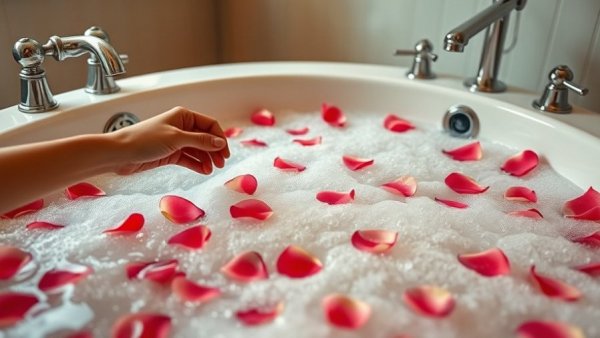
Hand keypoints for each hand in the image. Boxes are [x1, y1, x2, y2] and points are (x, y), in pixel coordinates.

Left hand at [111, 106, 229, 174]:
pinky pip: (189, 158)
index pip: (210, 125)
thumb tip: (221, 143)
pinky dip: (197, 164)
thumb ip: (200, 141)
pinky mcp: (170, 154)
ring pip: (198, 150)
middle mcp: (181, 127)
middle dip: (214, 150)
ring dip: (207, 159)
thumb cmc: (144, 140)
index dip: (219, 138)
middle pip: (206, 138)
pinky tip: (203, 171)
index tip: (225, 153)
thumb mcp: (176, 139)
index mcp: (183, 116)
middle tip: (221, 164)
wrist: (120, 154)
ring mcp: (176, 141)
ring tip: (211, 169)